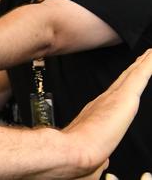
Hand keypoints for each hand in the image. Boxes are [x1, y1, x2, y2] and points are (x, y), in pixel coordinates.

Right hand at [62, 49, 151, 177]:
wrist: (75, 151)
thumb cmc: (79, 155)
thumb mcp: (94, 157)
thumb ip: (100, 156)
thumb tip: (103, 164)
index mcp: (98, 112)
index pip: (115, 93)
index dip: (124, 83)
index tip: (131, 73)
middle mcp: (106, 100)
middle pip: (125, 79)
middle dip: (135, 67)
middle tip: (145, 56)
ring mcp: (115, 97)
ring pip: (134, 74)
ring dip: (145, 62)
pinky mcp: (126, 97)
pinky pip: (141, 74)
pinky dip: (149, 63)